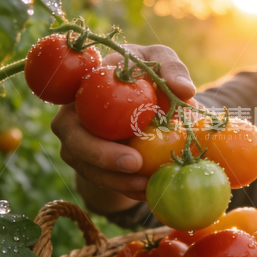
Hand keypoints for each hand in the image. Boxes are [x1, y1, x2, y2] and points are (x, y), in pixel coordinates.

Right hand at [51, 44, 196, 201]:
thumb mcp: (161, 63)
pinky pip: (100, 179)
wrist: (144, 106)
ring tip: (145, 186)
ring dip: (114, 179)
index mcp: (86, 82)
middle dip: (101, 154)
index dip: (96, 107)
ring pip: (86, 164)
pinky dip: (123, 187)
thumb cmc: (148, 76)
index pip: (79, 92)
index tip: (128, 124)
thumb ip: (172, 69)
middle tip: (134, 165)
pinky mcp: (85, 162)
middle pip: (74, 136)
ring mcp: (75, 140)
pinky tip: (146, 193)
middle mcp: (72, 111)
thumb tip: (184, 91)